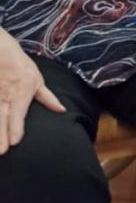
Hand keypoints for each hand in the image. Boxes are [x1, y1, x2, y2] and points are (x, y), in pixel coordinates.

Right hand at [0, 29, 64, 152]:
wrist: (0, 52)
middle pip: (2, 118)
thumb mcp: (37, 79)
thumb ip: (47, 98)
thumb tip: (62, 110)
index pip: (18, 113)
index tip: (14, 142)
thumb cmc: (21, 67)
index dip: (16, 128)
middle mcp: (5, 96)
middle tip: (1, 151)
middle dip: (1, 135)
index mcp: (21, 93)